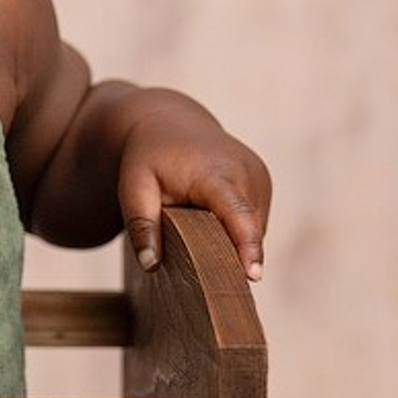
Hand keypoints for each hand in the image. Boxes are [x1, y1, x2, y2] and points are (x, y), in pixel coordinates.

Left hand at [117, 105, 270, 282]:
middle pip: (247, 229)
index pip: (236, 213)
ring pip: (253, 229)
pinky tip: (211, 220)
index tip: (253, 275)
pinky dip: (236, 228)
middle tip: (205, 271)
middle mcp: (245, 172)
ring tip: (198, 227)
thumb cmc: (148, 158)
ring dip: (231, 240)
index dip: (246, 246)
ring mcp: (259, 176)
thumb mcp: (134, 188)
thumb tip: (150, 265)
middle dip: (231, 254)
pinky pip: (254, 220)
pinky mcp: (263, 181)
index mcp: (215, 173)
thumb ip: (141, 225)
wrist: (168, 122)